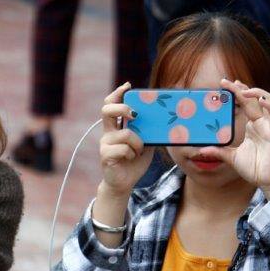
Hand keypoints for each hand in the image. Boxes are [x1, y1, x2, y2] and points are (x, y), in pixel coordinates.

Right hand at [97, 82, 154, 196]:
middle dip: (122, 108)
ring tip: (138, 152)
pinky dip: (133, 154)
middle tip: (134, 114)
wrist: (124, 184)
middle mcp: (108, 133)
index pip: (111, 104)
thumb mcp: (145, 144)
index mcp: (116, 127)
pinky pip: (124, 149)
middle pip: (107, 110)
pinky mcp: (106, 155)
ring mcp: (105, 144)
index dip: (117, 93)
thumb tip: (164, 119)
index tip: (127, 86)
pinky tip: (131, 159)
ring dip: (138, 143)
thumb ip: (148, 132)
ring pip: (126, 134)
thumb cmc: (134, 162)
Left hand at [201, 79, 269, 195]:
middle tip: (225, 82)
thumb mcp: (232, 158)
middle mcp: (260, 122)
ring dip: (255, 92)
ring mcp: (268, 125)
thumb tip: (202, 150)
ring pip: (265, 100)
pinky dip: (268, 104)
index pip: (244, 104)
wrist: (267, 181)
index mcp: (251, 126)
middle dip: (240, 88)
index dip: (236, 93)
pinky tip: (259, 99)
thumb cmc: (254, 168)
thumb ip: (219, 152)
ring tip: (241, 88)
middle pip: (252, 99)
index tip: (224, 85)